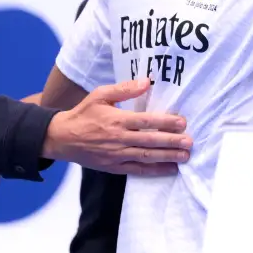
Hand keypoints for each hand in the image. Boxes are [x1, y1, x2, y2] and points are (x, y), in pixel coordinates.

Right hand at [41, 79, 191, 175]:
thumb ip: (124, 89)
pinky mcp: (114, 167)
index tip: (182, 123)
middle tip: (190, 142)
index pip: (146, 122)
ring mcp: (116, 155)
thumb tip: (147, 82)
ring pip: (146, 157)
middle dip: (172, 142)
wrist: (62, 138)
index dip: (166, 122)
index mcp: (116, 119)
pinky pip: (137, 170)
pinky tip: (169, 169)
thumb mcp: (100, 95)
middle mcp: (118, 139)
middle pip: (150, 141)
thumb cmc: (83, 114)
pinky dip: (154, 171)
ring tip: (185, 157)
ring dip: (167, 157)